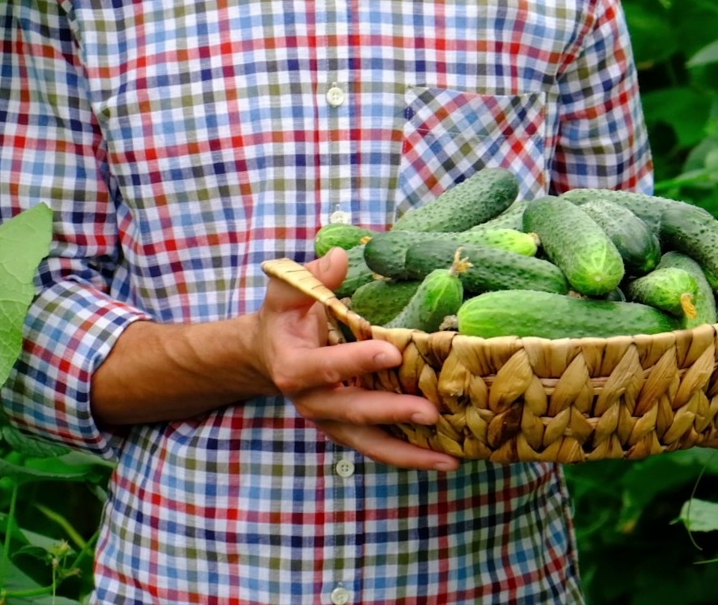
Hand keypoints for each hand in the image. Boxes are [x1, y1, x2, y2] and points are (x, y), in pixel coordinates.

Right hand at [254, 248, 458, 470]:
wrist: (268, 356)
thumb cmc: (285, 320)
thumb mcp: (288, 294)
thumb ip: (312, 277)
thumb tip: (341, 257)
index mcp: (293, 367)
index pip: (324, 367)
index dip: (355, 362)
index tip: (391, 353)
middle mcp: (313, 401)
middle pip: (352, 412)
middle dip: (392, 413)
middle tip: (430, 412)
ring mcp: (332, 422)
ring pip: (370, 442)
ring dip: (409, 453)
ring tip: (449, 459)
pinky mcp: (349, 431)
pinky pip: (380, 448)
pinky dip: (411, 456)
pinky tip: (446, 459)